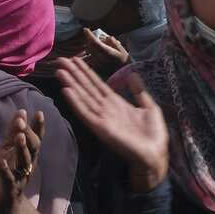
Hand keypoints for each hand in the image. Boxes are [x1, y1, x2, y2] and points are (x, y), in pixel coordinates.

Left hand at [0, 110, 45, 213]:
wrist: (2, 206)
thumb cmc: (5, 174)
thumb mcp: (7, 150)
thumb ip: (13, 132)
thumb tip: (21, 111)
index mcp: (28, 156)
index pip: (36, 139)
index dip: (38, 127)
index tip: (39, 113)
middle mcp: (27, 166)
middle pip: (32, 149)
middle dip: (28, 135)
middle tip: (22, 122)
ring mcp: (19, 178)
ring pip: (23, 162)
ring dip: (21, 149)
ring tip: (18, 137)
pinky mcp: (9, 190)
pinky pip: (8, 179)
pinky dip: (5, 170)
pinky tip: (1, 161)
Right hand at [57, 57, 168, 191]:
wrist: (154, 154)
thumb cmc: (153, 134)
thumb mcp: (148, 107)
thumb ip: (138, 91)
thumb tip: (132, 74)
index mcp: (116, 103)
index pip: (97, 84)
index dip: (86, 72)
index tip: (75, 60)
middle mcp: (105, 109)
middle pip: (86, 88)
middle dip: (74, 74)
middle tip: (60, 59)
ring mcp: (101, 118)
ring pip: (83, 97)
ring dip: (71, 84)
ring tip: (60, 71)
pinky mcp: (100, 128)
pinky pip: (86, 113)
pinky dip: (75, 102)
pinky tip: (66, 91)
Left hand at [82, 29, 130, 77]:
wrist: (124, 77)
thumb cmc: (124, 62)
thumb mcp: (122, 49)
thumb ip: (112, 41)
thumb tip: (104, 37)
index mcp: (106, 52)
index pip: (94, 42)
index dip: (89, 35)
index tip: (85, 29)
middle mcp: (99, 58)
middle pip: (90, 46)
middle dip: (91, 40)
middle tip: (98, 39)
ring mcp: (96, 64)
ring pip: (89, 52)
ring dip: (90, 48)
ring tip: (98, 48)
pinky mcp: (94, 68)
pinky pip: (89, 59)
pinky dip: (89, 55)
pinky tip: (93, 55)